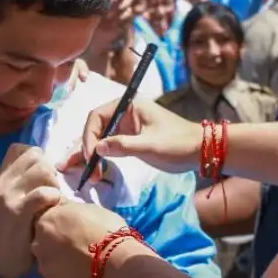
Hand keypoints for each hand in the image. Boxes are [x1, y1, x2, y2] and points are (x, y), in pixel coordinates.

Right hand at [0, 144, 65, 277]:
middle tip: (51, 189)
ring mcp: (8, 196)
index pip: (18, 148)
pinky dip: (54, 197)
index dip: (36, 156)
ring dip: (54, 183)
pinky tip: (53, 207)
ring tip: (53, 199)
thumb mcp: (12, 200)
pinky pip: (44, 193)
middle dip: (49, 170)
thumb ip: (22, 182)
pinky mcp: (18, 212)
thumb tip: (46, 166)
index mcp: (0, 178)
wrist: (2, 260)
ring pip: (42, 170)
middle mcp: (1, 183)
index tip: (42, 175)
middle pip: (35, 156)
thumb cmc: (14, 230)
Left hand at [29, 200, 130, 277]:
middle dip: (57, 242)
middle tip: (78, 246)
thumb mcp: (90, 208)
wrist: (115, 266)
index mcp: (46, 219)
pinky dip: (67, 276)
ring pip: (49, 261)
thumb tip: (67, 210)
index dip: (61, 223)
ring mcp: (43, 266)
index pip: (46, 219)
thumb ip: (71, 209)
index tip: (74, 228)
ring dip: (60, 261)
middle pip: (43, 241)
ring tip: (81, 264)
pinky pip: (57, 277)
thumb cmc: (106, 231)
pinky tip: (82, 276)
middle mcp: (37, 243)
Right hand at [60, 97, 202, 175]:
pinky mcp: (130, 140)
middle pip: (95, 128)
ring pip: (100, 139)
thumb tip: (98, 148)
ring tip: (77, 171)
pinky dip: (100, 158)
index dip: (89, 137)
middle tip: (81, 169)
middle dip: (86, 148)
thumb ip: (123, 145)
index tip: (91, 157)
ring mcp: (127, 127)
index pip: (97, 117)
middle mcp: (125, 113)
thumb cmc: (178, 144)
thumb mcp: (150, 146)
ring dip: (90, 155)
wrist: (200, 151)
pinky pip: (110, 147)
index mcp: (129, 106)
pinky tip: (91, 170)